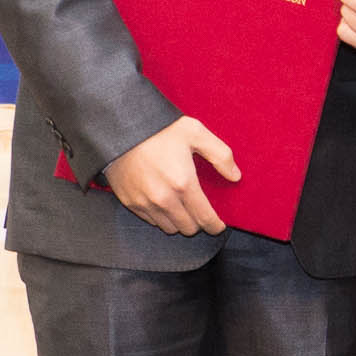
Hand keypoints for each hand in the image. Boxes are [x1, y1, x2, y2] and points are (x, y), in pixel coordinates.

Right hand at [102, 116, 239, 237]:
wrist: (120, 127)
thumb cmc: (160, 128)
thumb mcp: (196, 132)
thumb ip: (220, 155)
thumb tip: (236, 176)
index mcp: (183, 184)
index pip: (205, 219)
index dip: (215, 226)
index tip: (219, 225)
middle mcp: (164, 199)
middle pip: (188, 228)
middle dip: (198, 223)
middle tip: (200, 212)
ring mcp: (145, 203)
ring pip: (169, 227)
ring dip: (179, 222)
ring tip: (182, 207)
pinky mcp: (129, 202)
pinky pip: (150, 220)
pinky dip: (160, 216)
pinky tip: (164, 202)